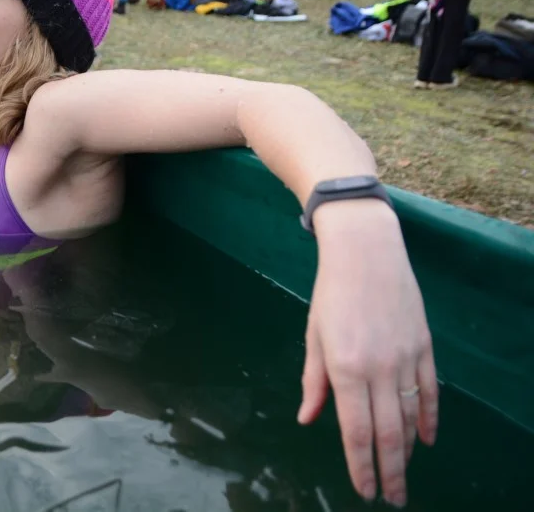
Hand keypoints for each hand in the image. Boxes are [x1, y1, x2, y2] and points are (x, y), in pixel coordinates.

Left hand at [298, 201, 436, 507]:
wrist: (366, 252)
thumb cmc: (330, 293)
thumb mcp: (314, 336)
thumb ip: (314, 381)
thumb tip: (309, 419)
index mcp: (345, 367)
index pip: (356, 431)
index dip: (361, 465)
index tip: (365, 490)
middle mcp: (379, 368)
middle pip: (389, 433)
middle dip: (391, 471)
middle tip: (394, 498)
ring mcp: (406, 358)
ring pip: (410, 416)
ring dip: (407, 449)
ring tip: (402, 472)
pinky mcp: (424, 347)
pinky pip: (430, 392)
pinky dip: (429, 418)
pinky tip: (426, 439)